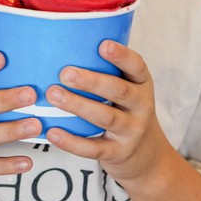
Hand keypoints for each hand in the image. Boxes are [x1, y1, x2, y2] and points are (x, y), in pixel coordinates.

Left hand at [44, 40, 172, 186]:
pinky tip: (53, 132)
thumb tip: (64, 45)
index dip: (121, 55)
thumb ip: (107, 71)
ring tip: (53, 95)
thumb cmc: (126, 111)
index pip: (137, 66)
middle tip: (65, 73)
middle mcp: (141, 106)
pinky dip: (72, 141)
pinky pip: (94, 148)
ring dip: (78, 106)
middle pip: (119, 91)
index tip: (103, 44)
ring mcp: (132, 131)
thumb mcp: (128, 89)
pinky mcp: (119, 153)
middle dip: (91, 81)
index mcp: (142, 84)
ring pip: (105, 117)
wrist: (147, 156)